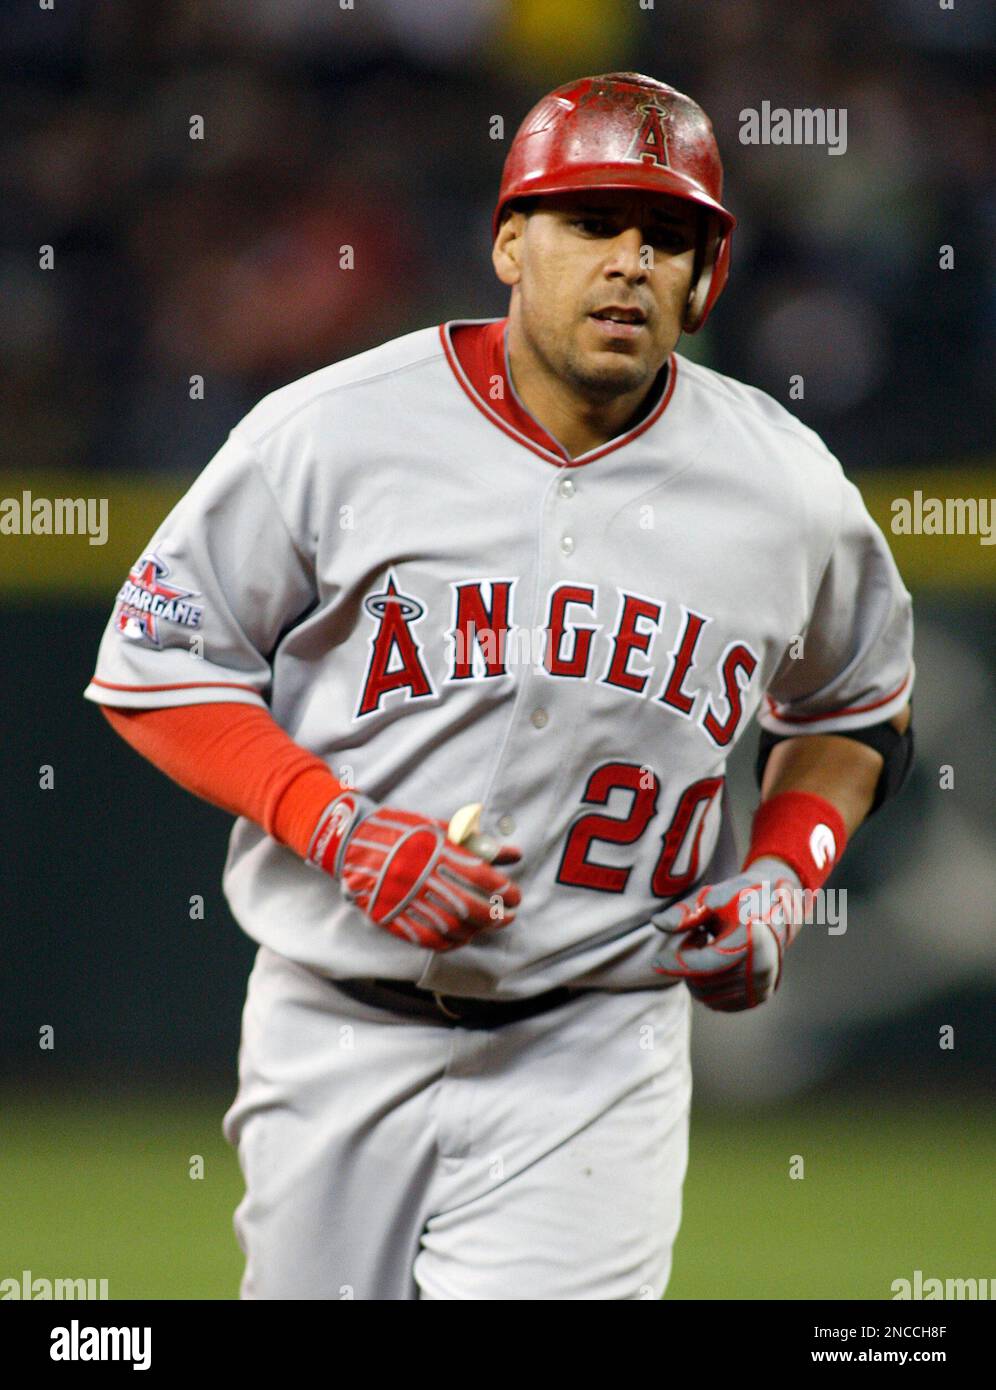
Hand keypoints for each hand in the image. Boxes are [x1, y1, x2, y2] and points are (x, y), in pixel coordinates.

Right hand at [309, 793, 521, 950]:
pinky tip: (461, 938)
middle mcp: (421, 878)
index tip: (515, 896)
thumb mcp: (440, 829)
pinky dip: (449, 942)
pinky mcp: (391, 917)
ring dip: (476, 930)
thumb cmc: (402, 831)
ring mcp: (405, 900)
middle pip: (468, 906)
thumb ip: (478, 845)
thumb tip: (514, 854)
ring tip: (487, 926)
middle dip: (495, 915)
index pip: (479, 877)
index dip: (503, 890)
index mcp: (434, 852)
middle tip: (509, 916)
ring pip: (450, 926)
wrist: (353, 841)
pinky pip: (426, 938)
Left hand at [651, 859, 803, 1011]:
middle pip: (703, 982)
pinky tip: (716, 963)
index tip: (655, 961)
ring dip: (696, 975)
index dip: (677, 963)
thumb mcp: (712, 896)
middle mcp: (762, 968)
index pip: (706, 963)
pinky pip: (718, 1003)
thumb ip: (686, 912)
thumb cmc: (739, 898)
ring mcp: (762, 986)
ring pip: (707, 996)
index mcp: (752, 940)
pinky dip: (707, 987)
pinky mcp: (758, 997)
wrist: (777, 909)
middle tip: (697, 936)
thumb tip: (657, 924)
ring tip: (708, 946)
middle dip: (688, 962)